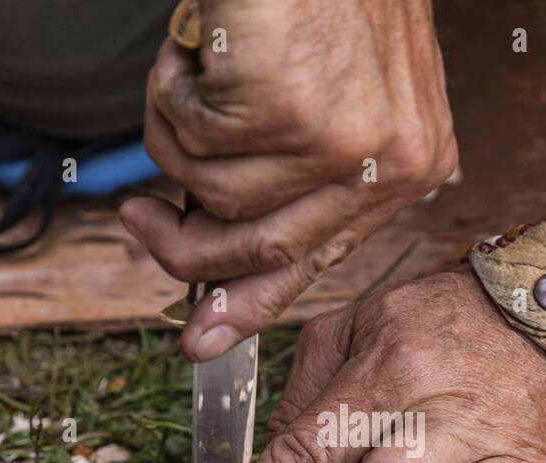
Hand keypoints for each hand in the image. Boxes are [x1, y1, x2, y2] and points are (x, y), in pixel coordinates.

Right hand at [119, 0, 457, 361]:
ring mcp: (345, 144)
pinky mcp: (292, 113)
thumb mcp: (329, 92)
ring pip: (210, 191)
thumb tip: (216, 277)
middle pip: (257, 250)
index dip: (247, 304)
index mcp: (409, 163)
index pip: (317, 260)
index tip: (199, 338)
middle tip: (136, 218)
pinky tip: (203, 41)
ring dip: (176, 128)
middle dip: (181, 244)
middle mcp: (391, 165)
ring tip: (199, 65)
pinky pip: (187, 140)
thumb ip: (293, 181)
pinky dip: (171, 87)